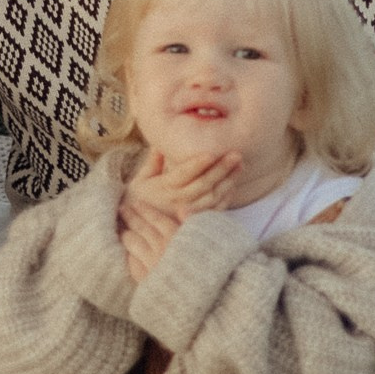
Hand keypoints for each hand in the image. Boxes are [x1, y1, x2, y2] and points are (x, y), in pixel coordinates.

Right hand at [118, 143, 238, 282]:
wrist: (134, 230)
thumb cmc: (137, 201)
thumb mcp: (140, 180)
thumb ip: (153, 162)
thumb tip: (161, 143)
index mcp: (164, 188)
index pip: (184, 174)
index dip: (198, 164)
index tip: (212, 152)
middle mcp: (178, 201)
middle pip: (203, 184)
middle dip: (221, 169)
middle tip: (236, 154)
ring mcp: (188, 213)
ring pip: (212, 197)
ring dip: (227, 181)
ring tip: (240, 166)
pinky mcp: (195, 222)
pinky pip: (214, 210)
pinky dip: (225, 198)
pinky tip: (233, 186)